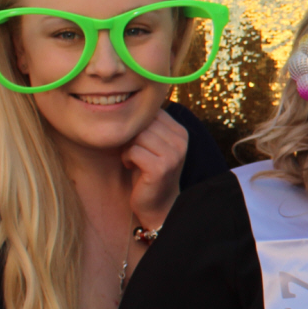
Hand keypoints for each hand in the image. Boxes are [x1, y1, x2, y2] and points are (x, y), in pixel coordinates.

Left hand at [122, 110, 188, 231]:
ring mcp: (173, 155)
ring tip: (132, 158)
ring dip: (128, 147)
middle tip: (132, 151)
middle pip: (144, 123)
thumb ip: (149, 125)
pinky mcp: (161, 168)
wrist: (158, 205)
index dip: (138, 124)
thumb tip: (127, 103)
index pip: (152, 112)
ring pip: (138, 135)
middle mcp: (181, 141)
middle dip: (131, 136)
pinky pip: (134, 150)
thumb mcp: (154, 144)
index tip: (137, 140)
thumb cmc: (149, 171)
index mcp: (181, 132)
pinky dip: (127, 158)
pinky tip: (130, 166)